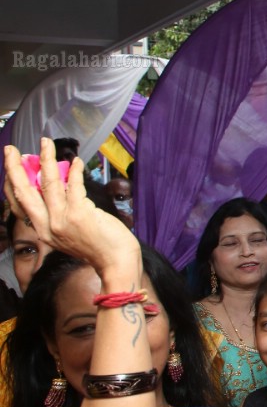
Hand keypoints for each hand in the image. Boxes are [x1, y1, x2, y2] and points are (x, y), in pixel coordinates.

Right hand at [3, 140, 138, 275]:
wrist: (116, 262)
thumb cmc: (98, 246)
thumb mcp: (69, 233)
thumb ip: (59, 214)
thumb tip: (57, 186)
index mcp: (44, 231)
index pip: (19, 205)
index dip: (12, 184)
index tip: (10, 167)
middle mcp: (48, 227)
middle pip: (24, 192)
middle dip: (14, 168)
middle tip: (11, 150)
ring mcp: (63, 220)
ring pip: (48, 183)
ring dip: (46, 159)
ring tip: (45, 144)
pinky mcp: (80, 214)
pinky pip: (74, 185)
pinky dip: (75, 171)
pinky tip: (76, 161)